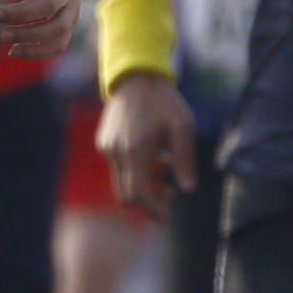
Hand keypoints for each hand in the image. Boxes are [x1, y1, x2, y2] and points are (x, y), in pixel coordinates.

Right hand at [101, 71, 193, 213]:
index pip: (137, 195)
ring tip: (166, 165)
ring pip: (122, 181)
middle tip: (170, 194)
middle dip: (148, 201)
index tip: (167, 216)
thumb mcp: (183, 128)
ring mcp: (107, 147)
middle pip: (126, 194)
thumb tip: (188, 189)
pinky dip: (135, 170)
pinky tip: (154, 154)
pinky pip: (118, 167)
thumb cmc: (164, 101)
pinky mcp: (104, 142)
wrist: (137, 76)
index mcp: (134, 151)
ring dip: (144, 183)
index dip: (152, 210)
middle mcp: (115, 152)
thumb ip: (184, 160)